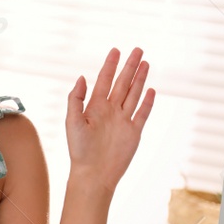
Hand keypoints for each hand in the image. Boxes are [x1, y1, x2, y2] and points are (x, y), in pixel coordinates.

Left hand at [65, 47, 154, 195]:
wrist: (93, 174)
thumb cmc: (79, 150)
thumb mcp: (72, 121)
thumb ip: (76, 99)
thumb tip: (82, 76)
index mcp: (94, 107)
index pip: (105, 80)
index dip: (110, 65)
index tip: (116, 50)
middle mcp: (110, 111)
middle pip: (122, 83)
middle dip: (129, 66)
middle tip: (138, 50)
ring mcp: (123, 121)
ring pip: (133, 94)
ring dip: (140, 79)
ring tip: (146, 63)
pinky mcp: (133, 132)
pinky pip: (142, 113)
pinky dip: (147, 102)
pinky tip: (151, 90)